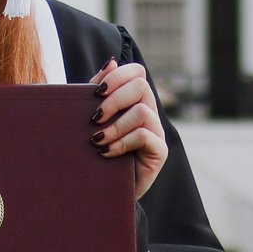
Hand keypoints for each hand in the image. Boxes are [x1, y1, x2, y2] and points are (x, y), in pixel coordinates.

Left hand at [89, 57, 168, 201]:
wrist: (102, 190)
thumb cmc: (95, 149)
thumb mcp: (93, 118)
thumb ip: (99, 91)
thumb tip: (110, 61)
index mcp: (134, 100)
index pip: (137, 72)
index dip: (119, 75)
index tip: (97, 91)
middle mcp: (149, 112)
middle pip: (141, 86)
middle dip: (114, 99)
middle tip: (94, 118)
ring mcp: (156, 132)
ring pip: (142, 111)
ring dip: (115, 125)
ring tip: (97, 139)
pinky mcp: (159, 152)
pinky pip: (145, 136)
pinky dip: (122, 142)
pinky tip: (106, 152)